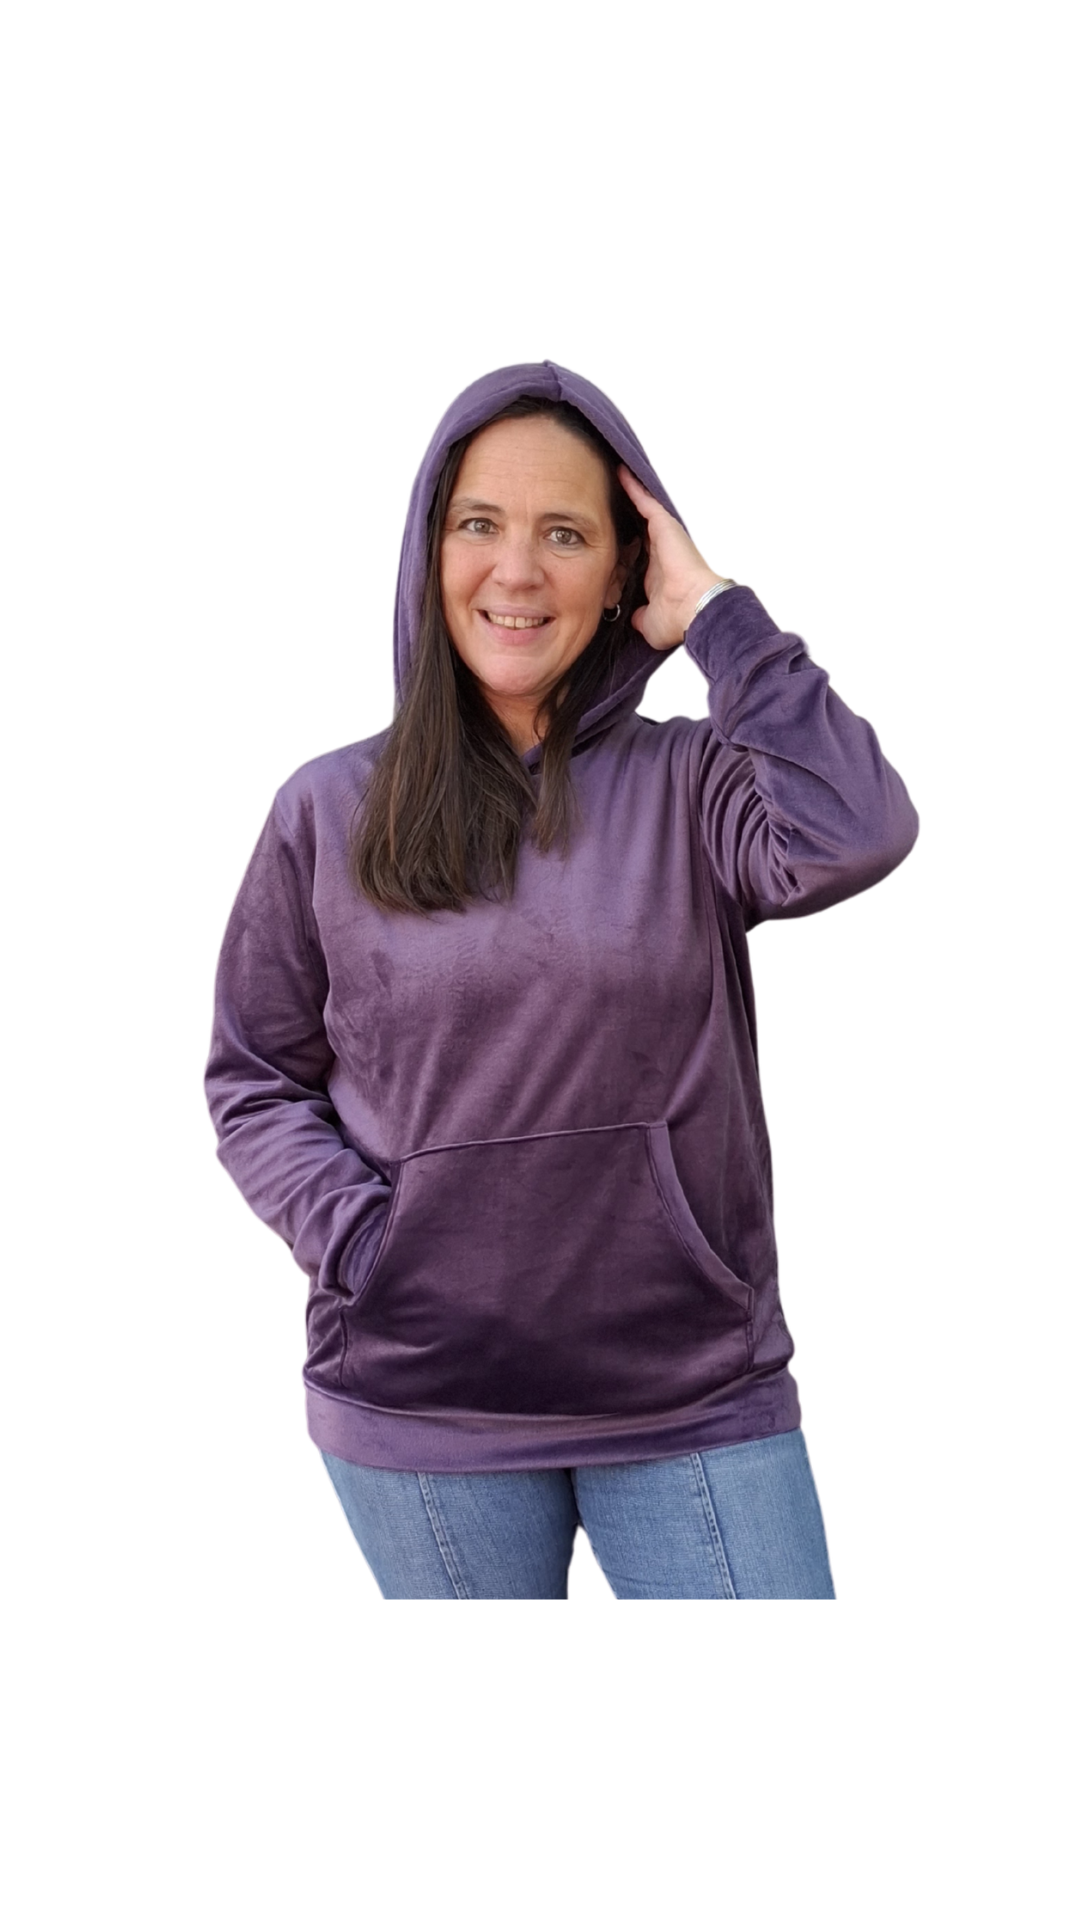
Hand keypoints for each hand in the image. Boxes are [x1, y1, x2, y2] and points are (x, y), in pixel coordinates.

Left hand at [618, 465, 729, 651]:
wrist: (693, 609)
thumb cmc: (677, 618)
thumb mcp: (648, 621)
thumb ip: (638, 615)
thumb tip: (632, 618)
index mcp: (656, 572)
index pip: (637, 552)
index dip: (624, 542)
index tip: (610, 533)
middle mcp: (661, 551)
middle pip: (639, 526)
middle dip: (626, 513)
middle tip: (608, 495)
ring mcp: (663, 536)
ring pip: (642, 509)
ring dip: (629, 494)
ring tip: (612, 475)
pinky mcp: (665, 525)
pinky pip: (644, 500)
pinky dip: (632, 487)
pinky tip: (619, 472)